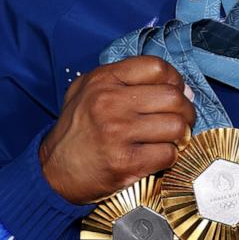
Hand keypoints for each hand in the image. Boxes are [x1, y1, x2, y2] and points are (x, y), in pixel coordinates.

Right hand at [38, 56, 195, 204]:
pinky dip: (170, 156)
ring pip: (176, 127)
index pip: (157, 67)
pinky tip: (158, 156)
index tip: (177, 92)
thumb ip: (124, 79)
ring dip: (180, 135)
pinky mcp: (125, 162)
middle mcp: (110, 102)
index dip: (175, 80)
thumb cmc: (76, 130)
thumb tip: (177, 86)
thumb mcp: (87, 90)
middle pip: (173, 98)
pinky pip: (168, 154)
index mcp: (104, 80)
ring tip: (171, 139)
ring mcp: (118, 133)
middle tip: (183, 119)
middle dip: (186, 110)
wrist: (52, 171)